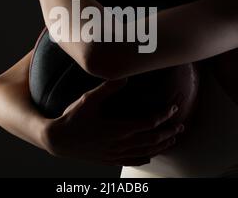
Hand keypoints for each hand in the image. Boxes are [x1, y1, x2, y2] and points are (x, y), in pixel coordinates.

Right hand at [43, 78, 184, 166]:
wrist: (57, 141)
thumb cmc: (72, 118)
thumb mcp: (88, 100)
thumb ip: (107, 88)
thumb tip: (124, 76)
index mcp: (118, 128)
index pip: (149, 123)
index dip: (164, 116)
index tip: (172, 109)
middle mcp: (120, 144)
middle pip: (152, 139)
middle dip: (168, 132)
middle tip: (179, 125)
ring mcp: (115, 154)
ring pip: (146, 152)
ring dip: (162, 146)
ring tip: (172, 140)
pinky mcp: (109, 160)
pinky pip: (133, 161)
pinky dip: (146, 158)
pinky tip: (150, 156)